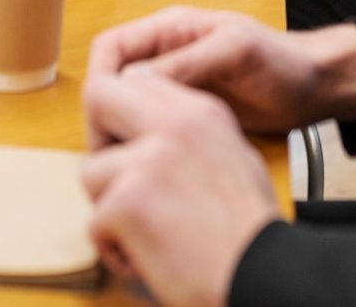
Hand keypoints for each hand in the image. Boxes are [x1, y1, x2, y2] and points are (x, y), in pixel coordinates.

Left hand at [81, 70, 276, 306]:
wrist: (264, 275)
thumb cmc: (251, 232)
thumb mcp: (235, 157)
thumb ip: (190, 136)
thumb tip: (148, 134)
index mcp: (201, 112)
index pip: (138, 80)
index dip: (122, 113)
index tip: (127, 146)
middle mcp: (174, 125)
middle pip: (98, 96)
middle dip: (96, 138)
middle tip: (114, 179)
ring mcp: (148, 161)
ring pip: (91, 173)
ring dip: (110, 209)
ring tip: (148, 233)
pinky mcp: (128, 202)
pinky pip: (94, 223)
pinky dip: (114, 249)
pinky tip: (149, 259)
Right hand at [85, 7, 355, 138]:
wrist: (313, 88)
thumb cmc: (281, 61)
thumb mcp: (235, 51)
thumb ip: (187, 60)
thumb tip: (132, 80)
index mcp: (170, 30)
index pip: (111, 47)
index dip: (99, 76)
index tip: (100, 111)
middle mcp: (164, 55)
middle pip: (111, 80)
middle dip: (104, 110)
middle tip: (113, 146)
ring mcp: (174, 86)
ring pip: (127, 106)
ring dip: (122, 129)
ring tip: (132, 158)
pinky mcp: (184, 113)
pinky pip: (149, 125)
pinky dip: (144, 141)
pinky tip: (153, 161)